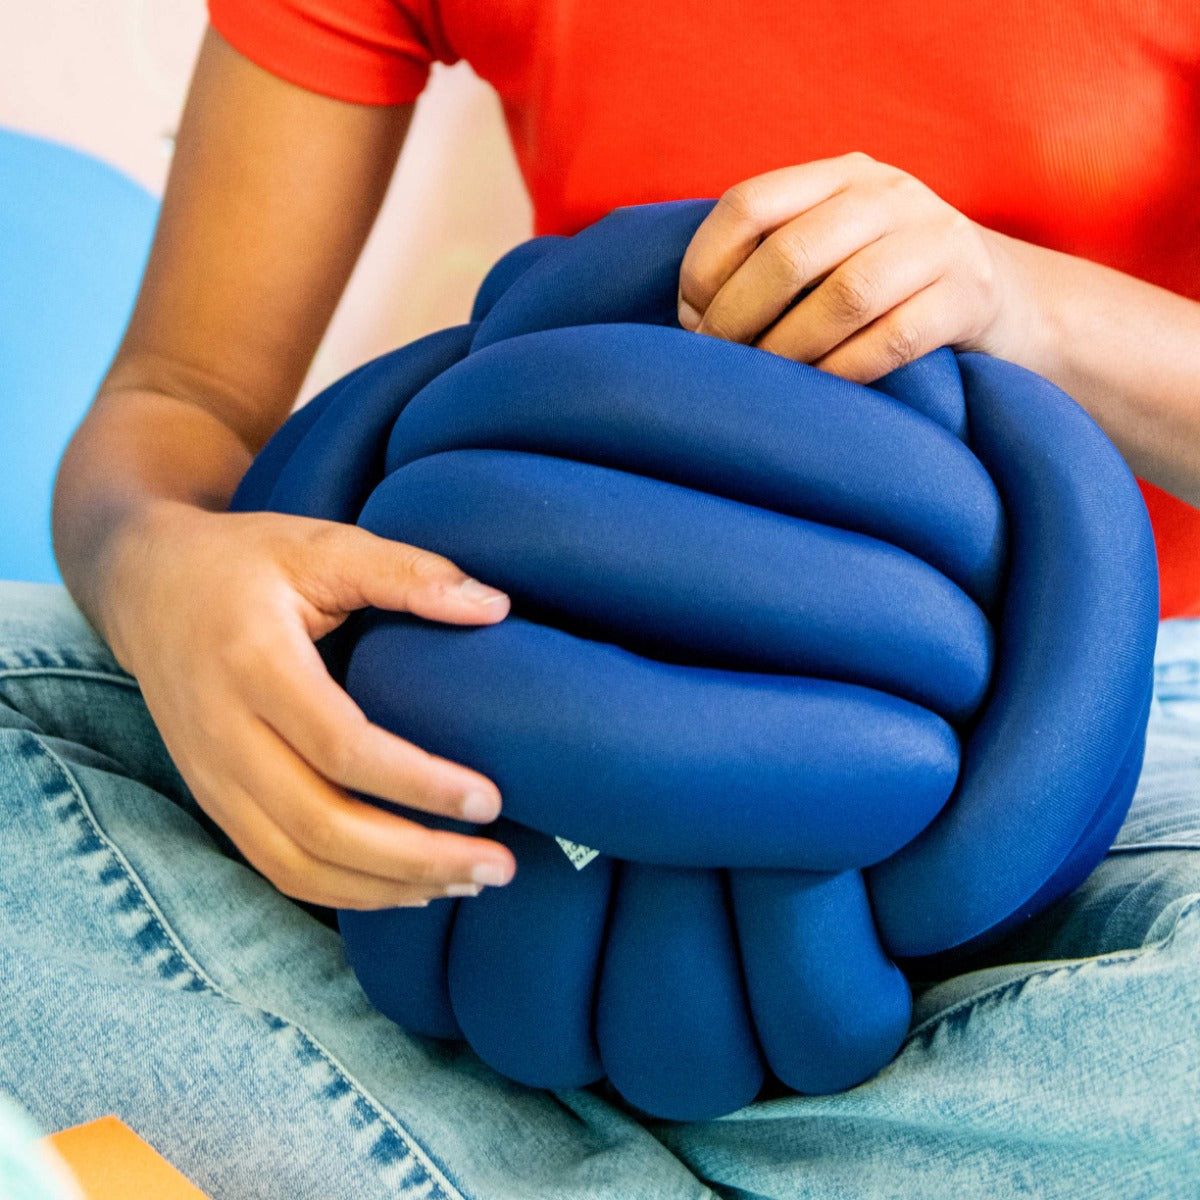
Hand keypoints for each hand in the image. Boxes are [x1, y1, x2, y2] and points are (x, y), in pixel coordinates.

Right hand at [102, 501, 517, 910]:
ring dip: (388, 888)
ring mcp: (212, 777)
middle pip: (322, 826)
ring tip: (466, 882)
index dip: (418, 783)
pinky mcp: (214, 800)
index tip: (488, 799)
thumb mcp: (322, 545)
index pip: (340, 747)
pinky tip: (408, 888)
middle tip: (496, 865)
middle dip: (417, 857)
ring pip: (298, 865)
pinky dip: (347, 891)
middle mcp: (224, 734)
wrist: (145, 586)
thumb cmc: (245, 562)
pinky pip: (278, 868)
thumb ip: (408, 572)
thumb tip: (496, 607)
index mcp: (254, 663)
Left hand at [677, 152, 1034, 382]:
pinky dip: (843, 373)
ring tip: (763, 384)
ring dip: (788, 351)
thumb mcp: (836, 248)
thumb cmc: (890, 287)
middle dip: (738, 318)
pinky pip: (892, 339)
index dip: (705, 266)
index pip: (748, 203)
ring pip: (844, 296)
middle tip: (719, 364)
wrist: (1009, 301)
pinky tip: (818, 396)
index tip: (691, 320)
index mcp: (841, 175)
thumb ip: (774, 260)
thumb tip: (692, 321)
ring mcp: (937, 241)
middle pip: (791, 253)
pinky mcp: (969, 295)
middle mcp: (889, 194)